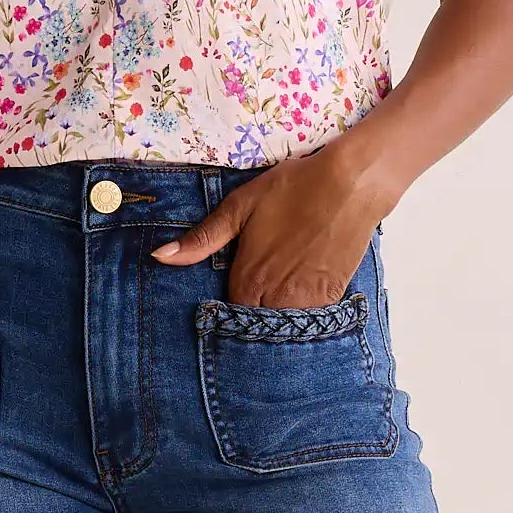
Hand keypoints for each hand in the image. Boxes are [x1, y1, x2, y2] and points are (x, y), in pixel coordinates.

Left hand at [150, 143, 384, 306]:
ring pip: (283, 328)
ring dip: (276, 320)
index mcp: (248, 278)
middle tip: (254, 300)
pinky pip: (310, 322)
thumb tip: (161, 257)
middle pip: (255, 327)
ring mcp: (306, 301)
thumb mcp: (240, 206)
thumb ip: (202, 239)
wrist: (352, 184)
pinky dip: (303, 316)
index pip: (228, 316)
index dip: (226, 310)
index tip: (230, 298)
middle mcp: (276, 298)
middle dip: (252, 318)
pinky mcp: (331, 298)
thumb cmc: (293, 189)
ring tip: (276, 300)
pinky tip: (300, 298)